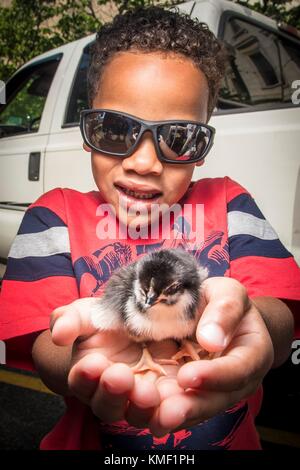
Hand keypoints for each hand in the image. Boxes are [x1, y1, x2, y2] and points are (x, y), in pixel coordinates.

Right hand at [50, 298, 184, 429]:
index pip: (81, 381)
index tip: (92, 362)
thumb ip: (70, 320)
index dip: (85, 376)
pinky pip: (168, 412)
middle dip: (112, 393)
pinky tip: (175, 404)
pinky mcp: (168, 397)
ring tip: (147, 393)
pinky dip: (170, 413)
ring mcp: (140, 397)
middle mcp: (112, 393)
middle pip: (107, 405)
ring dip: (140, 407)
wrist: (141, 320)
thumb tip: (59, 334)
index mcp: (88, 374)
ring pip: (137, 414)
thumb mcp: (87, 313)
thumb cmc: (106, 318)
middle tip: (119, 376)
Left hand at [147, 277, 274, 435]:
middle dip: (186, 409)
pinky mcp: (170, 392)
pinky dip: (138, 404)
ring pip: (181, 413)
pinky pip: (155, 407)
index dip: (215, 377)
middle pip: (210, 404)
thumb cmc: (220, 302)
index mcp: (250, 356)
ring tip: (138, 402)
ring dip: (157, 413)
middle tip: (165, 411)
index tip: (189, 376)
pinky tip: (120, 395)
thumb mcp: (228, 293)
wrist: (206, 313)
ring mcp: (197, 392)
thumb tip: (210, 339)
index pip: (239, 371)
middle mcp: (226, 384)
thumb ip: (225, 311)